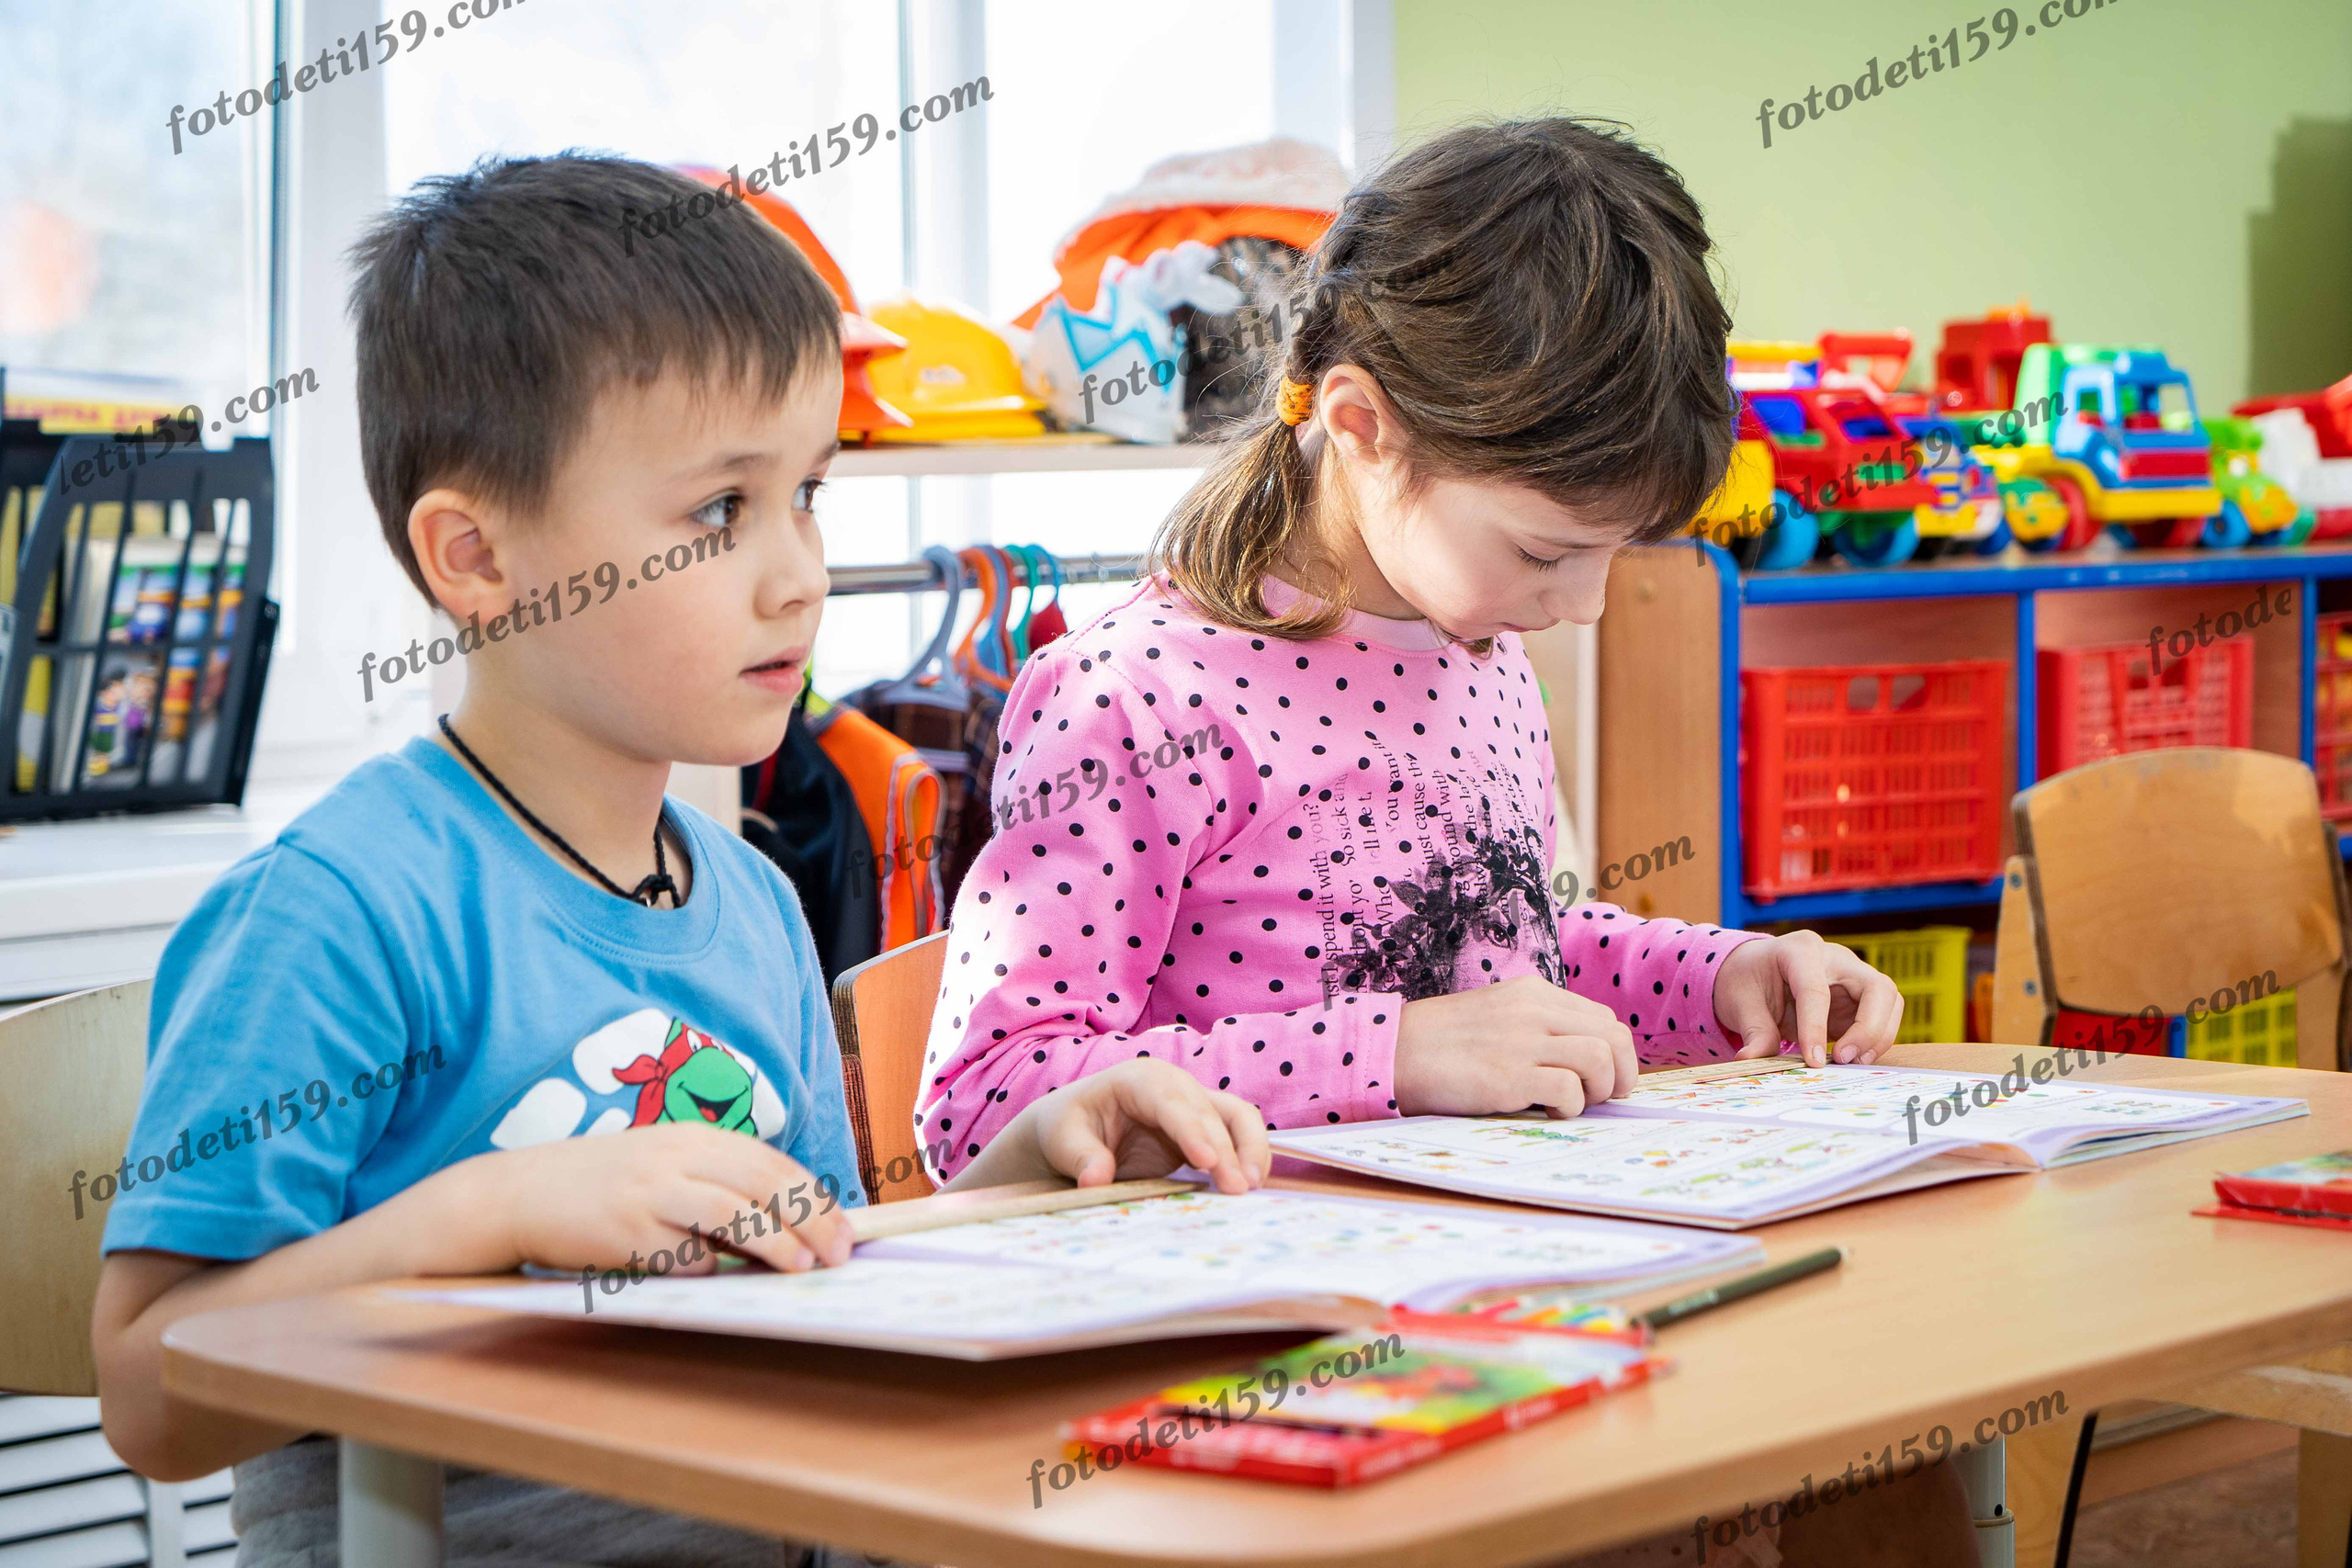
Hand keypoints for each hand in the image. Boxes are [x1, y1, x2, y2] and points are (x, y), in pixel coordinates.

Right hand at [492, 1122, 853, 1274]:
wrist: (521, 1191)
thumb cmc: (602, 1186)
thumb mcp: (662, 1166)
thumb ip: (715, 1185)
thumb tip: (783, 1228)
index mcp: (692, 1138)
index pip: (772, 1162)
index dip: (814, 1196)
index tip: (844, 1227)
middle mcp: (676, 1157)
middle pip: (763, 1184)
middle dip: (810, 1220)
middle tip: (839, 1253)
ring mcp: (651, 1192)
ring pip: (733, 1214)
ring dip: (775, 1243)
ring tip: (803, 1268)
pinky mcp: (626, 1230)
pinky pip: (682, 1254)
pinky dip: (708, 1267)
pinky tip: (717, 1277)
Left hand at [1019, 1059, 1270, 1193]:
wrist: (1076, 1127)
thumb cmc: (1069, 1127)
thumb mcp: (1063, 1140)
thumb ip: (1081, 1157)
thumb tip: (1096, 1180)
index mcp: (1139, 1079)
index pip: (1171, 1103)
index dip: (1191, 1131)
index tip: (1206, 1161)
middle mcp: (1174, 1085)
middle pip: (1209, 1112)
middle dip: (1227, 1149)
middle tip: (1237, 1189)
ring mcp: (1193, 1104)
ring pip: (1237, 1116)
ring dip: (1250, 1148)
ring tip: (1251, 1186)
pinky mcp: (1204, 1127)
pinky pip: (1236, 1135)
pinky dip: (1248, 1156)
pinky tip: (1250, 1183)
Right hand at [1393, 975, 1638, 1118]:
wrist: (1393, 1051)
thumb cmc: (1442, 1042)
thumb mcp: (1497, 1014)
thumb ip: (1537, 1025)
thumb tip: (1583, 1059)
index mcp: (1534, 994)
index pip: (1603, 1019)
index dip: (1614, 1054)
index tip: (1603, 1078)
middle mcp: (1534, 1012)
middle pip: (1614, 1037)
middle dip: (1620, 1074)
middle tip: (1602, 1097)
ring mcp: (1522, 1042)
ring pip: (1600, 1059)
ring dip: (1598, 1091)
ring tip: (1571, 1104)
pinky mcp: (1508, 1077)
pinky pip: (1569, 1092)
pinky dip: (1569, 1108)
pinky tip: (1546, 1112)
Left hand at [1714, 932, 1904, 1066]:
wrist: (1753, 970)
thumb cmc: (1748, 978)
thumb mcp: (1740, 1002)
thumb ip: (1754, 1031)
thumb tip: (1752, 1060)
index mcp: (1800, 949)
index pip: (1816, 989)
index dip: (1815, 1027)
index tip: (1812, 1061)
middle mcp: (1835, 958)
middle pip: (1876, 988)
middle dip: (1869, 1028)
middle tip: (1844, 1059)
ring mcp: (1853, 976)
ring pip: (1888, 1002)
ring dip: (1877, 1036)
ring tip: (1851, 1062)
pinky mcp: (1859, 998)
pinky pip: (1882, 1018)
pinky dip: (1873, 1041)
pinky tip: (1853, 1058)